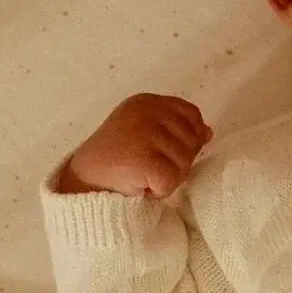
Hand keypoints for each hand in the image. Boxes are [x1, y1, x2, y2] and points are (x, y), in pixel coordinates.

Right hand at [57, 93, 212, 197]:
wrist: (84, 181)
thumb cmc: (119, 160)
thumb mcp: (148, 135)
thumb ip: (177, 129)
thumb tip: (207, 131)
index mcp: (147, 102)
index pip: (192, 114)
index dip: (188, 137)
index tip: (164, 150)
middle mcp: (145, 112)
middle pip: (193, 140)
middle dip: (179, 161)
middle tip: (149, 166)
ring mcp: (143, 133)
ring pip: (185, 162)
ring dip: (169, 177)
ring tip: (143, 175)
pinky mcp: (142, 158)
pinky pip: (172, 180)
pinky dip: (160, 190)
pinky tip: (140, 184)